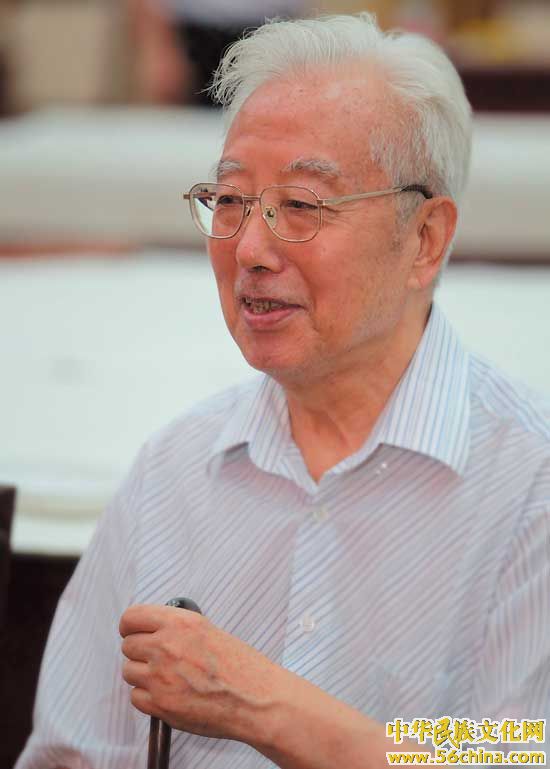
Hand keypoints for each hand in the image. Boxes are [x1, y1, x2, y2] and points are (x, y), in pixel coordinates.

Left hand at [119, 604, 285, 744]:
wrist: (256, 699)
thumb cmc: (241, 667)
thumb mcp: (208, 631)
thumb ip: (177, 629)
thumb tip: (154, 632)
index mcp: (179, 623)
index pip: (131, 618)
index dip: (130, 626)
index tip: (133, 631)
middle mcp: (165, 646)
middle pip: (128, 645)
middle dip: (140, 651)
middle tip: (157, 658)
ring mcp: (160, 677)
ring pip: (129, 671)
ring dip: (143, 674)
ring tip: (166, 677)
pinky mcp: (160, 704)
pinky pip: (136, 697)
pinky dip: (147, 697)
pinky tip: (168, 693)